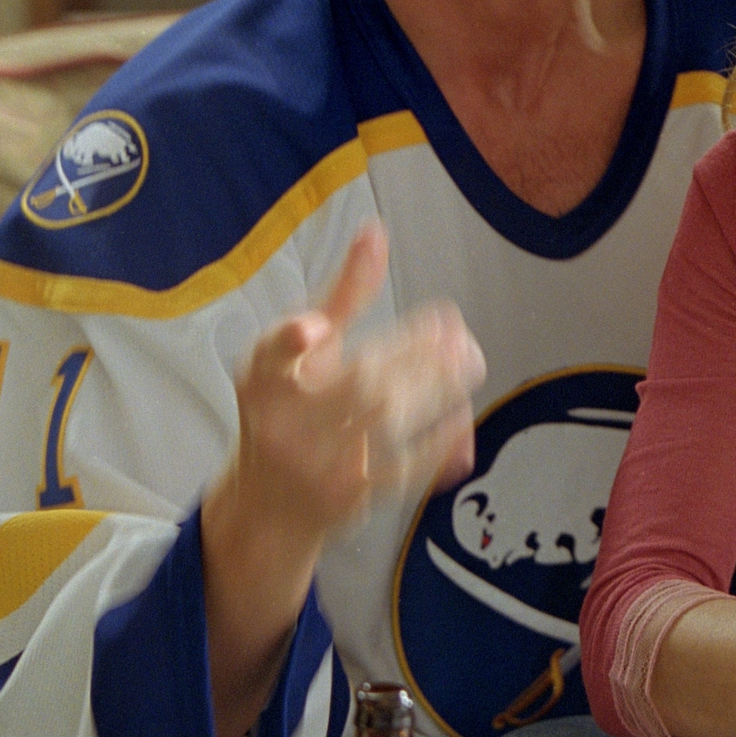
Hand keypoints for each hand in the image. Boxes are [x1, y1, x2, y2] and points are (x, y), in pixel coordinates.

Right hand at [230, 220, 484, 544]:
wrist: (269, 507)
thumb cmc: (288, 409)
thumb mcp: (299, 351)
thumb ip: (342, 295)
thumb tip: (376, 230)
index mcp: (266, 380)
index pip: (272, 355)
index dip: (290, 339)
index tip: (312, 326)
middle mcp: (283, 423)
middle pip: (355, 385)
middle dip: (410, 355)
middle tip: (452, 331)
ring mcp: (317, 465)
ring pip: (383, 425)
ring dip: (433, 391)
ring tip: (470, 360)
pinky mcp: (348, 499)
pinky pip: (399, 472)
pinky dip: (435, 443)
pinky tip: (462, 414)